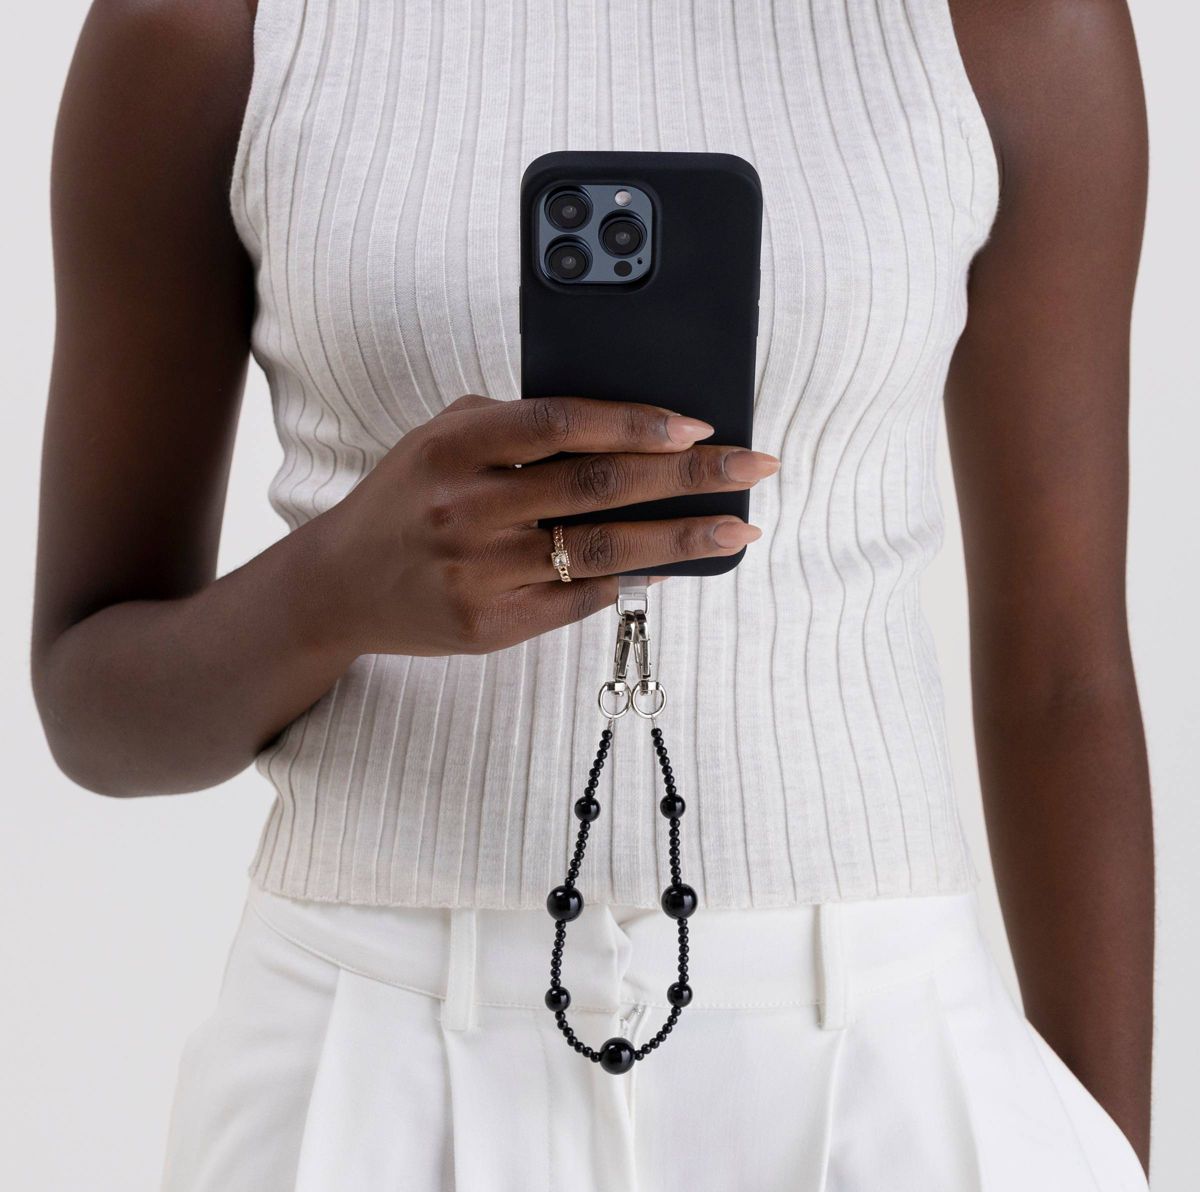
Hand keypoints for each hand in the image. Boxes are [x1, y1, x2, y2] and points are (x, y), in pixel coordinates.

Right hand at [312, 393, 778, 655]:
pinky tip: (672, 566)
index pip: (562, 424)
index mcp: (454, 447)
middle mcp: (467, 508)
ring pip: (602, 551)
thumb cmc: (405, 499)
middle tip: (756, 469)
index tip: (700, 425)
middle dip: (692, 476)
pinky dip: (632, 579)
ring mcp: (478, 572)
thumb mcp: (440, 438)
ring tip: (739, 529)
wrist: (341, 586)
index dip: (636, 423)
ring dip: (682, 539)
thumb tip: (621, 426)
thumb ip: (514, 423)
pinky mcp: (488, 624)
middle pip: (601, 487)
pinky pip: (579, 599)